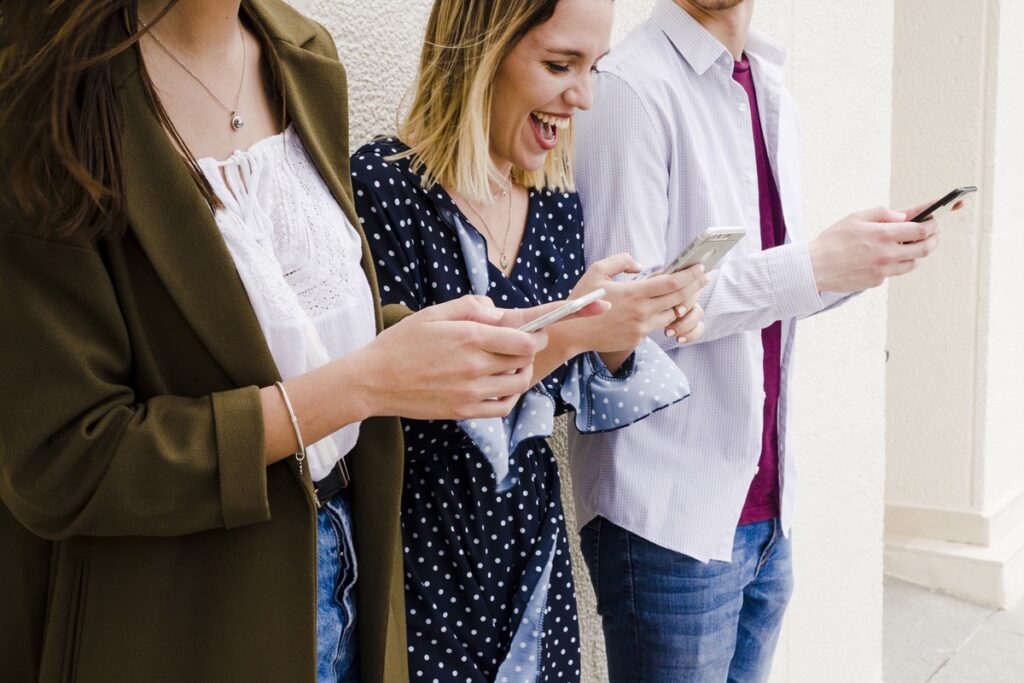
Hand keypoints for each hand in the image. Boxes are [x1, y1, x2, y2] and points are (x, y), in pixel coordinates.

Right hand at [352, 296, 548, 419]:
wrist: (373, 381)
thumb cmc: (400, 344)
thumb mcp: (432, 313)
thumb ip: (469, 307)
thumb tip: (498, 311)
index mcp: (469, 338)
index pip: (525, 340)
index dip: (538, 333)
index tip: (538, 329)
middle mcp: (475, 366)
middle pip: (525, 360)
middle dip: (531, 349)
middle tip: (524, 343)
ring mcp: (471, 392)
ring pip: (518, 384)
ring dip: (523, 372)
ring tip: (514, 363)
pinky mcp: (464, 411)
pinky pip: (503, 407)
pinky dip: (512, 396)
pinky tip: (504, 386)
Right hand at [554, 253, 707, 354]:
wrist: (572, 332)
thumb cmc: (583, 298)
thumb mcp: (597, 271)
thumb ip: (621, 261)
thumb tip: (640, 265)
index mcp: (634, 293)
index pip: (671, 283)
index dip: (690, 275)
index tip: (701, 267)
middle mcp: (641, 312)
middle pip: (678, 298)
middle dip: (695, 286)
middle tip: (705, 276)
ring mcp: (641, 328)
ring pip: (672, 314)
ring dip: (683, 302)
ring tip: (689, 291)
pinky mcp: (637, 340)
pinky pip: (657, 326)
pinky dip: (665, 315)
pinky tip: (668, 307)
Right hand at [808, 205, 940, 292]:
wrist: (815, 268)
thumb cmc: (832, 240)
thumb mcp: (856, 217)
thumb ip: (882, 214)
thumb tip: (903, 217)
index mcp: (884, 234)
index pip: (921, 229)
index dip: (933, 224)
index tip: (935, 220)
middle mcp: (888, 254)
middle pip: (925, 249)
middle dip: (934, 239)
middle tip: (933, 234)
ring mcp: (884, 270)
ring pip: (914, 263)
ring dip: (916, 253)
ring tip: (910, 246)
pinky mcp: (877, 281)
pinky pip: (894, 272)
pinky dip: (895, 263)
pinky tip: (884, 257)